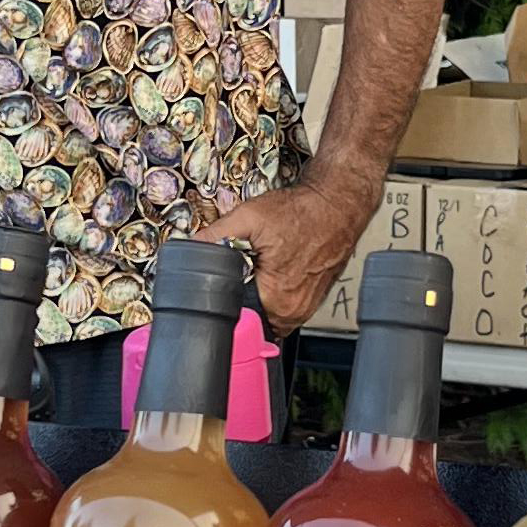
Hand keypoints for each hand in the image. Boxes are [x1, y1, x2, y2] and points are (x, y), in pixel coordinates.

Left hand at [197, 174, 371, 335]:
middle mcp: (295, 311)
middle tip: (245, 268)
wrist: (337, 203)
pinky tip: (277, 267)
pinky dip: (276, 290)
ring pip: (269, 313)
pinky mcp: (314, 299)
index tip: (227, 283)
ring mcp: (307, 307)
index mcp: (277, 300)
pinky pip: (286, 304)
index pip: (238, 323)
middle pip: (252, 319)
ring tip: (263, 266)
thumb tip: (189, 249)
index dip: (224, 303)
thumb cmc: (303, 211)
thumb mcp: (249, 218)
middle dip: (240, 297)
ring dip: (259, 295)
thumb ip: (214, 236)